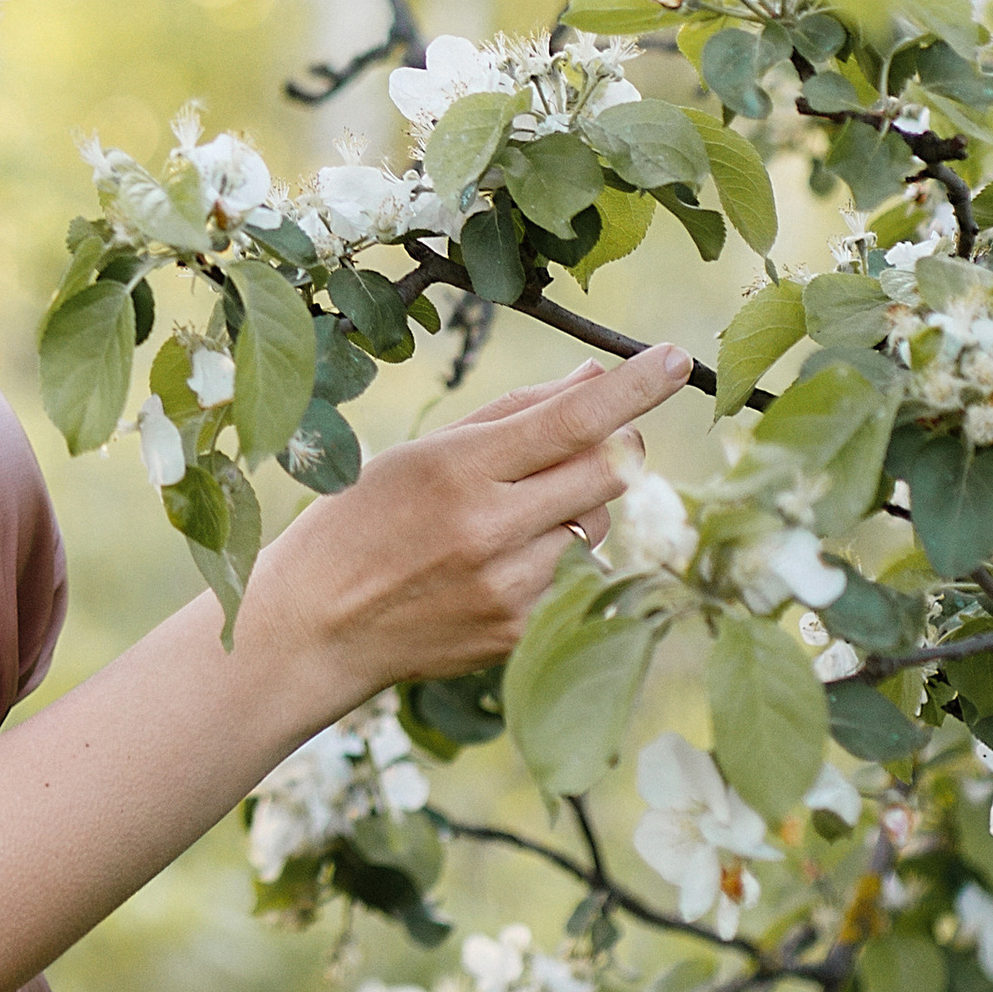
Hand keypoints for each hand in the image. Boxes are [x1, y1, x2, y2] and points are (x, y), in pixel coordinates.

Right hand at [240, 344, 690, 708]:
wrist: (318, 626)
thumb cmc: (363, 519)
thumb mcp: (423, 451)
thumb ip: (512, 415)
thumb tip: (592, 381)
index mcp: (460, 469)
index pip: (570, 421)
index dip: (632, 390)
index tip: (675, 360)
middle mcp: (492, 530)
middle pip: (608, 474)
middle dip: (621, 448)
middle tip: (602, 439)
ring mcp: (510, 588)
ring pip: (589, 525)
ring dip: (568, 510)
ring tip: (497, 522)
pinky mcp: (517, 631)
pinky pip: (563, 575)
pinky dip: (541, 559)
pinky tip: (482, 570)